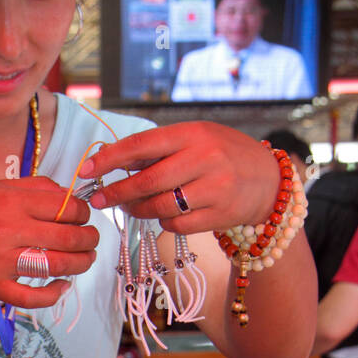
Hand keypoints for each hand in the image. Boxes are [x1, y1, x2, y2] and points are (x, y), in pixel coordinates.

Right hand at [0, 177, 99, 307]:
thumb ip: (33, 188)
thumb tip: (69, 196)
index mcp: (10, 201)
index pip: (65, 207)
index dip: (83, 212)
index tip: (83, 216)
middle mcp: (7, 230)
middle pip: (68, 237)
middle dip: (89, 239)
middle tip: (91, 240)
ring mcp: (1, 262)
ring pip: (57, 266)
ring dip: (81, 265)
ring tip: (85, 260)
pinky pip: (33, 297)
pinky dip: (54, 294)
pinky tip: (62, 286)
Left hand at [78, 123, 280, 235]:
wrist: (270, 180)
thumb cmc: (224, 155)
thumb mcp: (196, 139)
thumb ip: (159, 149)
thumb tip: (113, 160)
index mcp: (193, 133)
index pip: (141, 145)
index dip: (110, 159)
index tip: (87, 170)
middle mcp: (205, 158)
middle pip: (148, 181)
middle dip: (118, 193)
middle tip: (99, 200)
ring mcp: (214, 188)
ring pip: (160, 206)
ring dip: (138, 209)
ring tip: (131, 206)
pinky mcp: (219, 214)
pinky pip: (176, 224)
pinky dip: (163, 222)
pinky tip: (164, 214)